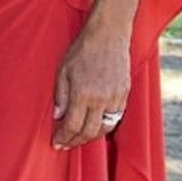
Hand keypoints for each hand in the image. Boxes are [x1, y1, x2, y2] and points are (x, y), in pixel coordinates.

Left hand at [52, 22, 129, 149]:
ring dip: (91, 136)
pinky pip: (115, 118)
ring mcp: (115, 98)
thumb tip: (57, 117)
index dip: (64, 138)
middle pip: (89, 132)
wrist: (108, 35)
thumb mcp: (62, 71)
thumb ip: (60, 96)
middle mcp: (101, 99)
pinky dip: (104, 125)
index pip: (72, 126)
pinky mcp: (124, 94)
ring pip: (104, 128)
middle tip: (65, 145)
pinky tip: (94, 125)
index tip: (56, 144)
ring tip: (79, 138)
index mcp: (82, 93)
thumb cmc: (82, 50)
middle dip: (75, 142)